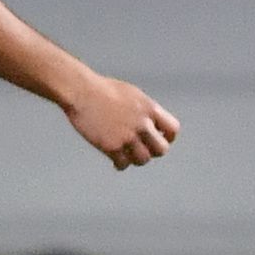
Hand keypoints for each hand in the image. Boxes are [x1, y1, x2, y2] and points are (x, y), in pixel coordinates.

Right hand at [65, 73, 179, 170]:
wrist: (81, 91)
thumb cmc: (102, 89)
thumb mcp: (131, 94)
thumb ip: (143, 111)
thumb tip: (151, 125)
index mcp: (149, 108)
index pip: (173, 129)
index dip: (168, 137)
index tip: (159, 139)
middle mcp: (142, 124)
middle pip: (161, 149)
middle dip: (153, 151)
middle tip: (142, 150)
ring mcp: (127, 136)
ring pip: (143, 160)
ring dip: (136, 159)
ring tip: (127, 156)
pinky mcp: (111, 146)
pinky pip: (123, 164)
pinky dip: (120, 165)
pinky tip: (116, 162)